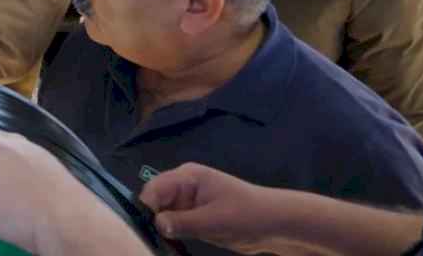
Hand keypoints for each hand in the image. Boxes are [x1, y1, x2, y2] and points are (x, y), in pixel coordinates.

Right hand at [140, 163, 288, 253]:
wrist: (277, 224)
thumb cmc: (248, 216)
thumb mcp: (214, 221)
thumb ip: (182, 222)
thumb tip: (156, 224)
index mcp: (187, 177)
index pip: (154, 189)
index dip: (146, 208)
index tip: (145, 230)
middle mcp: (184, 186)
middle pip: (155, 201)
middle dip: (151, 220)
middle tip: (151, 241)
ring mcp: (188, 201)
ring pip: (162, 214)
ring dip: (161, 230)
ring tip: (162, 245)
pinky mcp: (194, 216)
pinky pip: (174, 224)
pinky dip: (171, 235)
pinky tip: (171, 245)